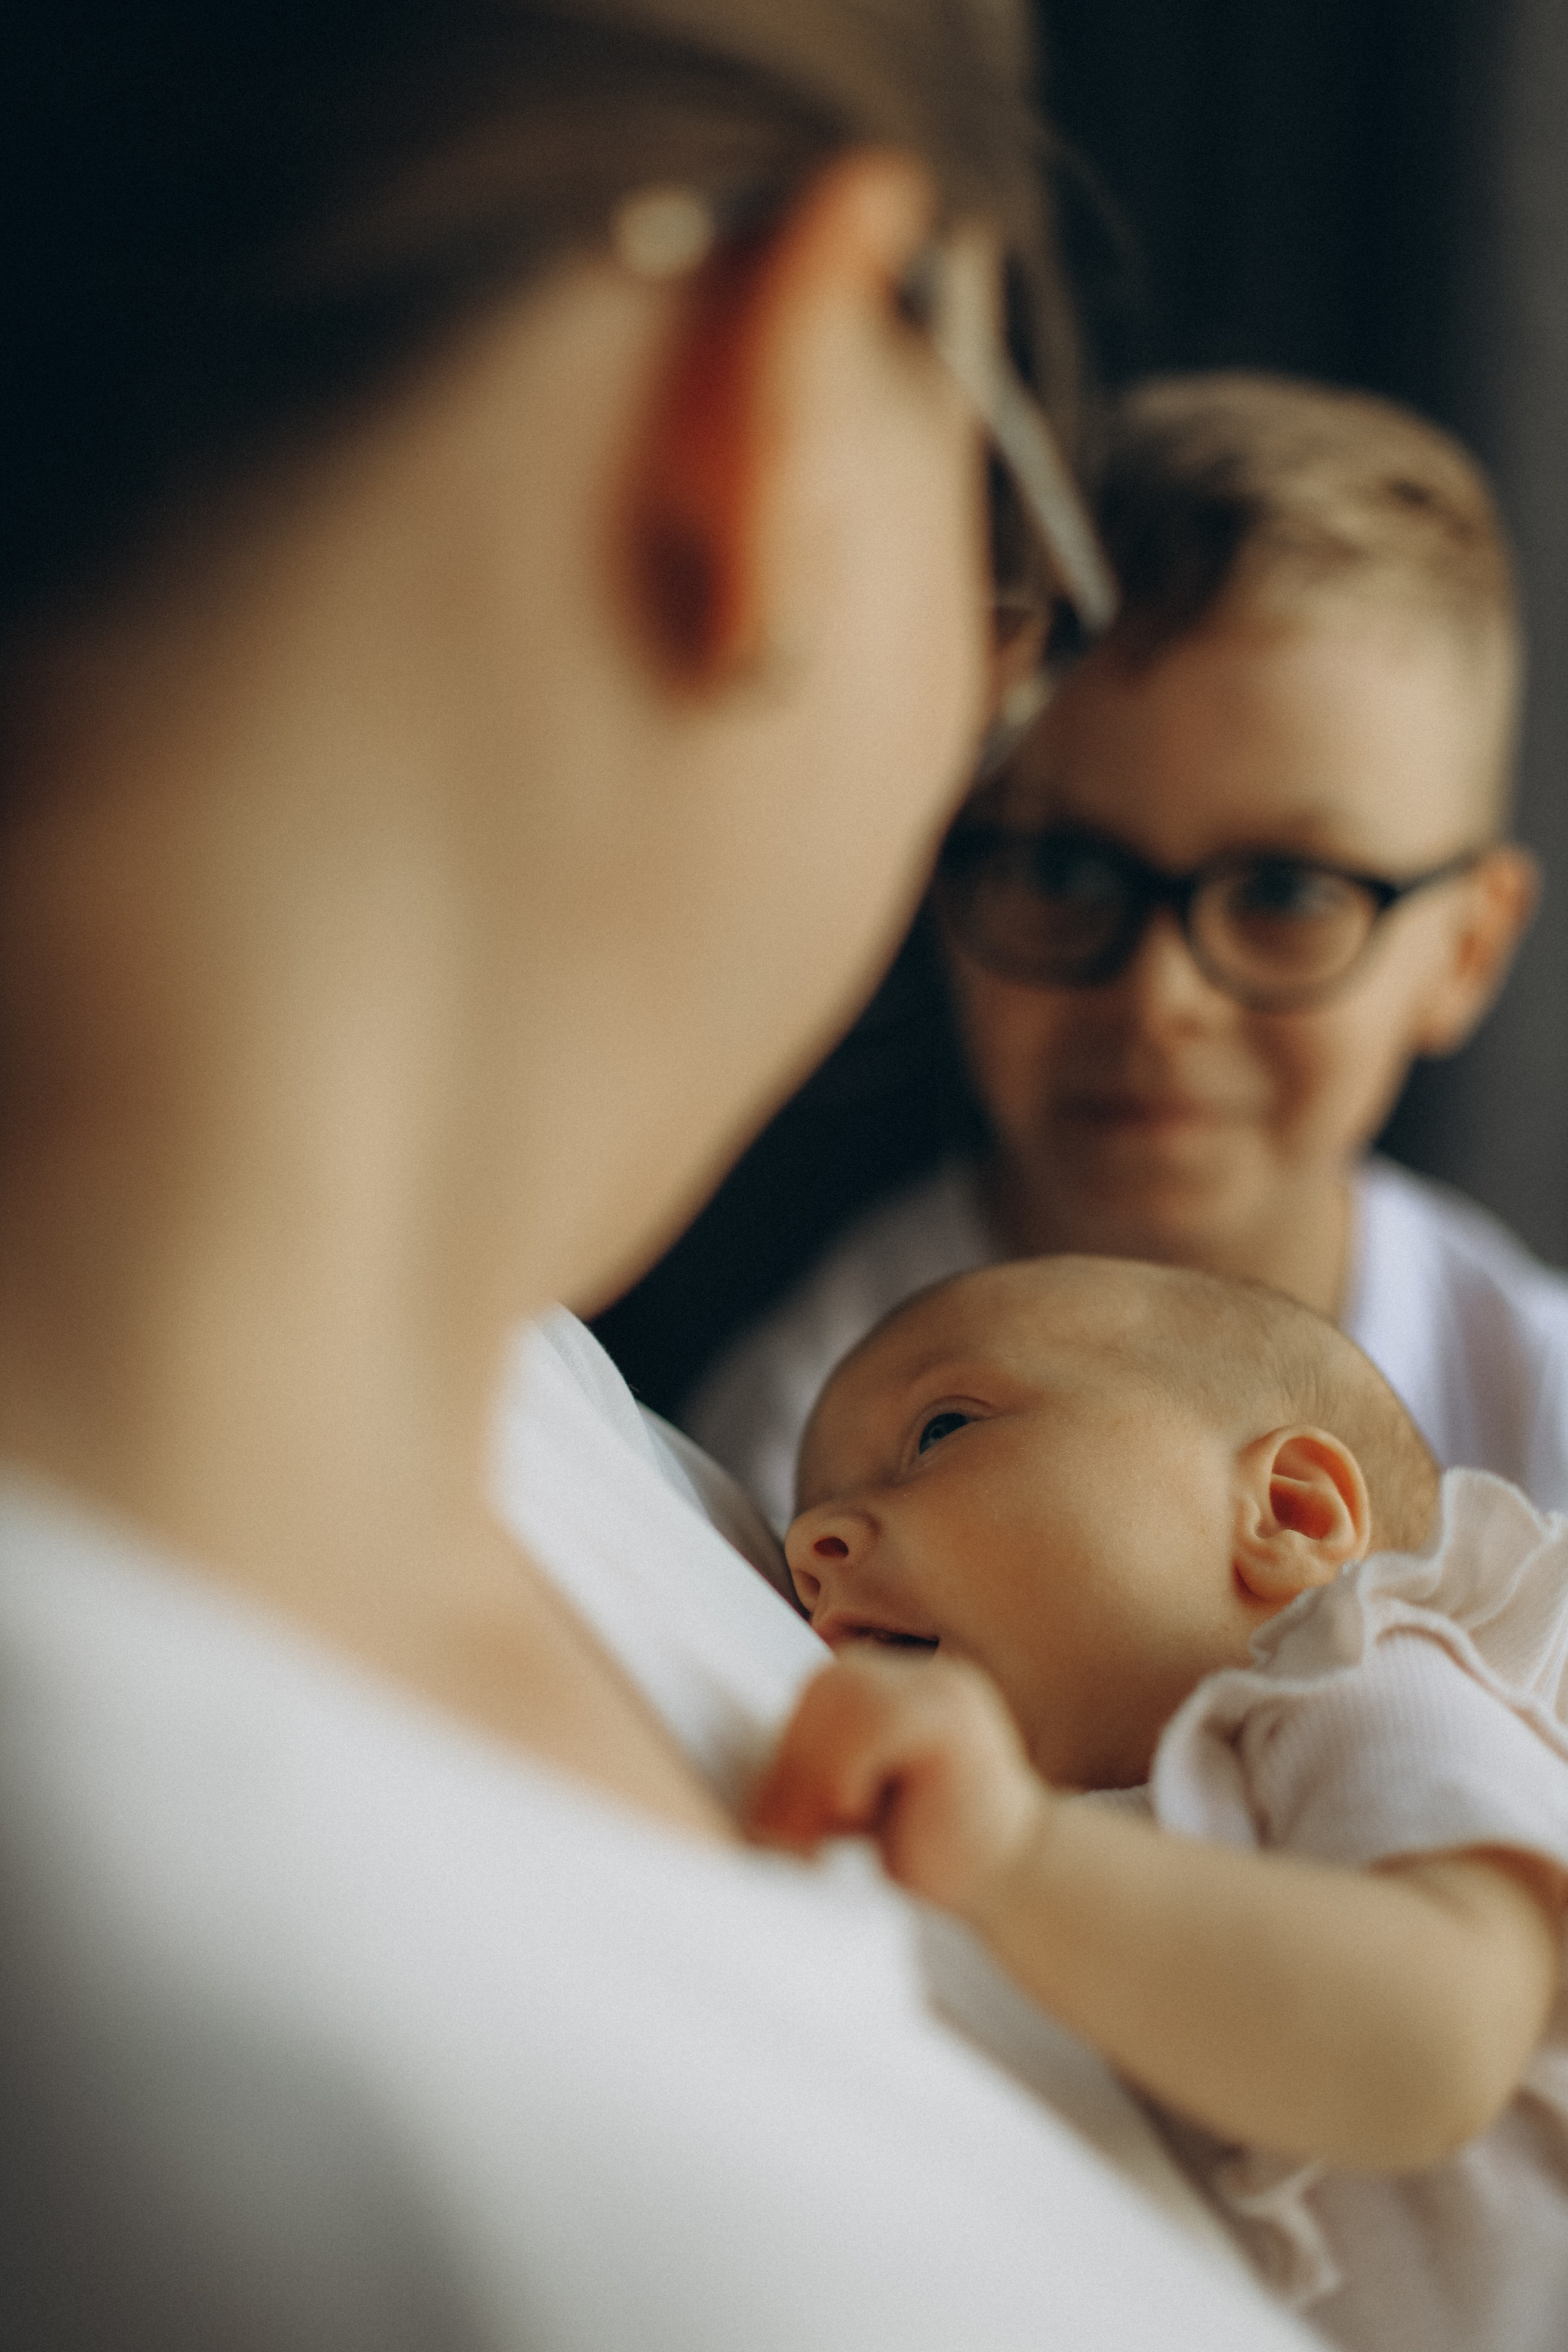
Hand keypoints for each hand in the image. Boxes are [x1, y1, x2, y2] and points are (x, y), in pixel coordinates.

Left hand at [748, 1651, 1050, 1918]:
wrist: (1009, 1889)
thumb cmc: (921, 1858)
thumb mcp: (847, 1803)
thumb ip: (812, 1767)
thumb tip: (714, 1765)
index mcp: (892, 1691)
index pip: (814, 1698)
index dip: (785, 1757)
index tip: (774, 1825)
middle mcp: (919, 1677)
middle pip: (822, 1691)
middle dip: (795, 1764)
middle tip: (792, 1835)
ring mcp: (942, 1687)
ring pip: (843, 1697)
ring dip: (817, 1772)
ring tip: (830, 1828)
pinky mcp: (954, 1714)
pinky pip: (874, 1719)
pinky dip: (847, 1771)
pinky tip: (860, 1814)